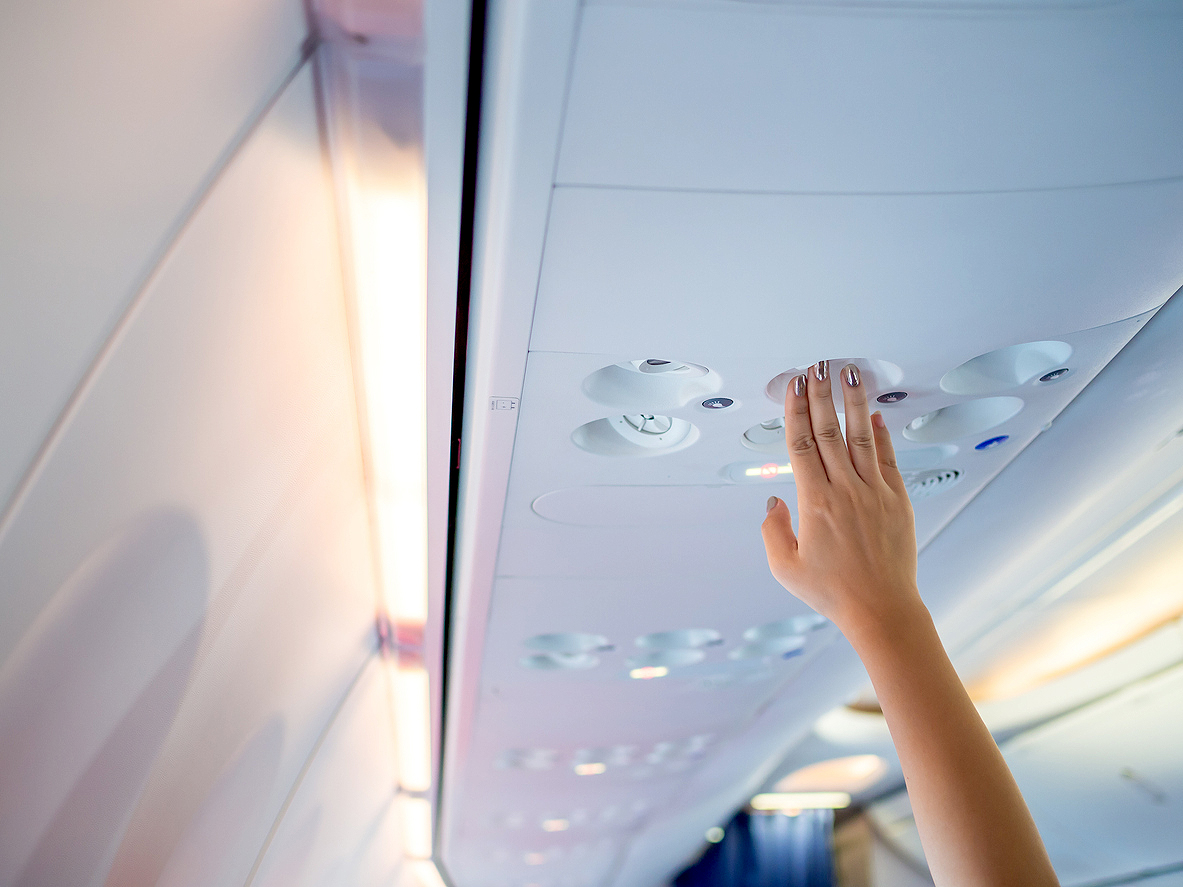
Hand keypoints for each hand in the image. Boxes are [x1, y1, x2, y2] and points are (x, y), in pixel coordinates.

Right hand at [761, 361, 921, 638]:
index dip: (796, 411)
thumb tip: (773, 500)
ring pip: (862, 437)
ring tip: (850, 375)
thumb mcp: (785, 568)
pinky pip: (888, 459)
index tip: (794, 385)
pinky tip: (876, 415)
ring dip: (854, 403)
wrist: (881, 610)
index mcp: (814, 503)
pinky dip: (882, 435)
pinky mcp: (898, 501)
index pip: (801, 445)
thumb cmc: (830, 592)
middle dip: (822, 395)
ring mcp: (875, 493)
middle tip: (818, 366)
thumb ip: (772, 530)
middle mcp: (845, 490)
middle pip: (829, 431)